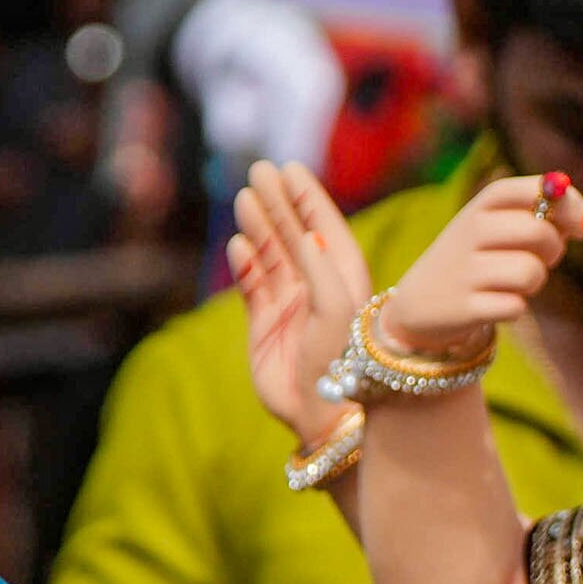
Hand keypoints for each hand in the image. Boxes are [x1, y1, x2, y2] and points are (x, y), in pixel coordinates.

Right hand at [227, 160, 372, 452]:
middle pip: (293, 234)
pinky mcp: (264, 327)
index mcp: (343, 279)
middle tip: (258, 171)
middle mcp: (316, 288)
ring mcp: (289, 306)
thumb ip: (320, 269)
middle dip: (277, 203)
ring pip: (271, 256)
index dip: (308, 197)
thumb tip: (305, 233)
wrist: (322, 414)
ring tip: (245, 198)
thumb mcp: (337, 310)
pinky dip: (245, 265)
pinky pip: (252, 286)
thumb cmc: (340, 362)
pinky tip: (239, 244)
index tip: (291, 168)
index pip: (325, 227)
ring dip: (258, 227)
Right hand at [371, 172, 568, 363]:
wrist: (421, 302)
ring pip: (531, 272)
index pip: (533, 189)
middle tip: (540, 259)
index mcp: (482, 204)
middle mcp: (470, 230)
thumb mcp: (501, 227)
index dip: (568, 202)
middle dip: (553, 250)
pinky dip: (515, 308)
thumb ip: (547, 217)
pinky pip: (516, 307)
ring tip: (513, 283)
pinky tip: (496, 304)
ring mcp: (465, 269)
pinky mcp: (465, 306)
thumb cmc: (478, 259)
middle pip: (539, 232)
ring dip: (534, 283)